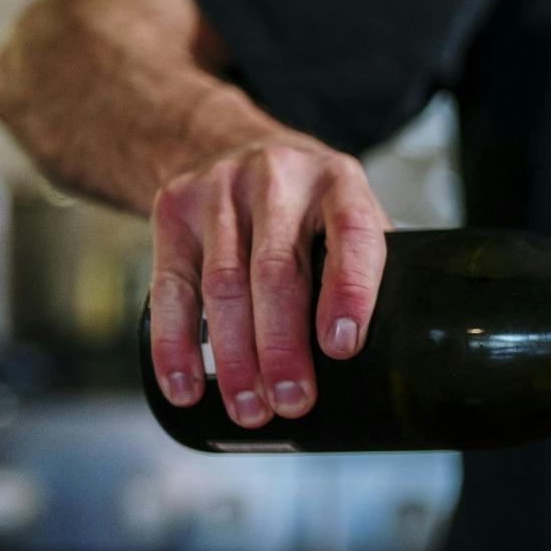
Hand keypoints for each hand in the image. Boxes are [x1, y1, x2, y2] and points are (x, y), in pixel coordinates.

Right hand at [147, 136, 388, 427]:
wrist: (227, 143)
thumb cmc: (305, 203)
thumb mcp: (345, 211)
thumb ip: (363, 266)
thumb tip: (380, 357)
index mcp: (339, 182)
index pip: (352, 233)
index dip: (349, 291)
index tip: (341, 347)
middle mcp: (279, 179)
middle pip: (276, 270)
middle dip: (283, 346)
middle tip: (292, 400)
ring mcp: (221, 191)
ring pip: (222, 285)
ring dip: (234, 357)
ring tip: (249, 407)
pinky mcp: (174, 211)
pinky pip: (170, 288)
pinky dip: (175, 345)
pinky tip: (186, 386)